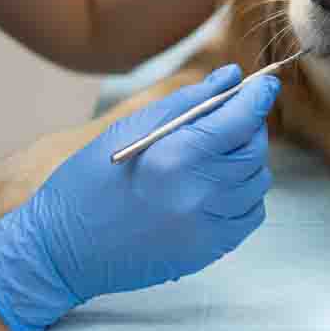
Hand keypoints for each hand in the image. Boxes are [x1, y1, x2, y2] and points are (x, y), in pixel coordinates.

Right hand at [0, 65, 278, 330]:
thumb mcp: (130, 128)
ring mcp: (206, 228)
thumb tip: (231, 78)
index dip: (258, 97)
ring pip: (256, 182)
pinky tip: (218, 184)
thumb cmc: (88, 181)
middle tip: (233, 116)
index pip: (240, 120)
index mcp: (175, 157)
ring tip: (218, 151)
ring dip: (247, 159)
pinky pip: (249, 215)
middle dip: (250, 125)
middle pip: (253, 150)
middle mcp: (198, 195)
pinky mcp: (208, 252)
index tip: (266, 84)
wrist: (63, 249)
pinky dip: (244, 194)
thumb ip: (188, 101)